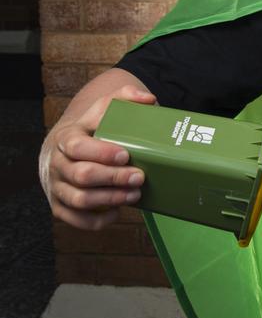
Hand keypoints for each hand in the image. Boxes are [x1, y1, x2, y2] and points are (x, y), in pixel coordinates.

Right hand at [40, 85, 155, 229]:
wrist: (63, 146)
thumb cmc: (91, 127)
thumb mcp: (105, 107)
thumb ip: (126, 97)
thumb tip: (148, 100)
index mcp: (66, 138)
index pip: (78, 146)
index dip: (102, 153)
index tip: (126, 155)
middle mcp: (57, 163)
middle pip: (82, 175)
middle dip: (113, 178)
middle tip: (140, 177)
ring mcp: (56, 185)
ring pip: (79, 199)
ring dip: (109, 199)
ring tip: (134, 194)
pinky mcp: (58, 204)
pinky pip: (73, 218)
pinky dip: (95, 220)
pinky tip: (116, 212)